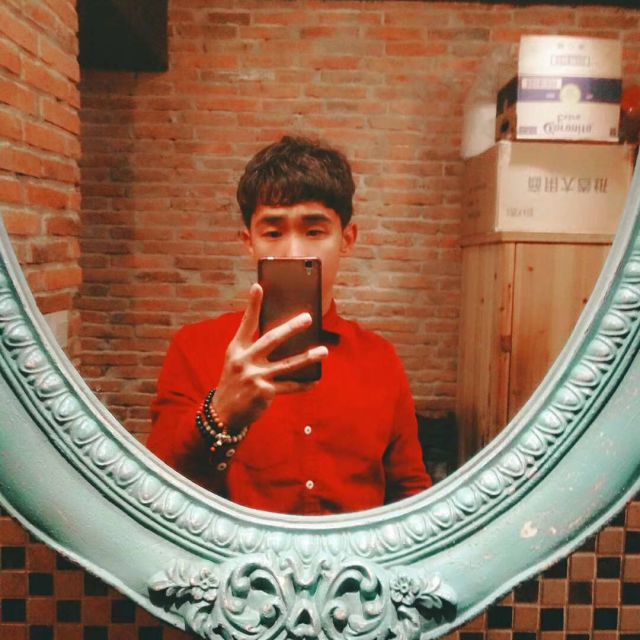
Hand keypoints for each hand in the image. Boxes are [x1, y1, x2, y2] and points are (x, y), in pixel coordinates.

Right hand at [211, 283, 327, 432]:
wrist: (223, 413)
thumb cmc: (234, 382)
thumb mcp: (236, 362)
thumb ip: (253, 349)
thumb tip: (282, 336)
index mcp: (236, 349)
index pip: (246, 323)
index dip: (252, 305)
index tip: (258, 286)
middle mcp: (244, 360)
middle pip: (272, 340)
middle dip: (292, 328)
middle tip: (308, 318)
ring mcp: (254, 377)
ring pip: (287, 364)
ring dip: (308, 357)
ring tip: (324, 351)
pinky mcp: (264, 392)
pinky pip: (289, 386)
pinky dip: (303, 384)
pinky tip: (315, 381)